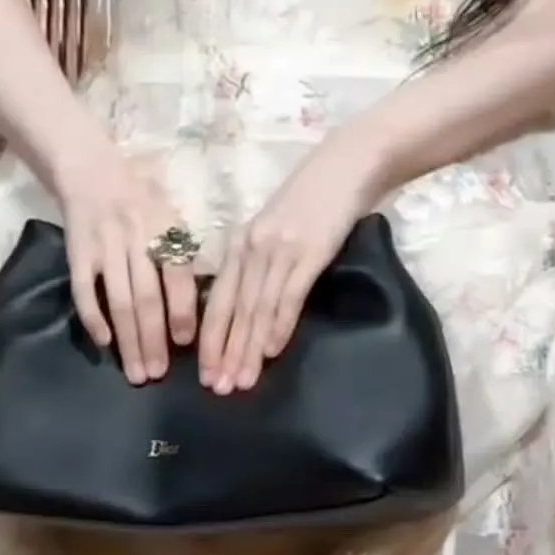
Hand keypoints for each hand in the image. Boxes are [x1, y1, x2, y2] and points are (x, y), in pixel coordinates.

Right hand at [57, 147, 201, 385]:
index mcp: (165, 228)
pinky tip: (104, 344)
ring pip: (118, 301)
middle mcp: (136, 238)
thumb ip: (180, 251)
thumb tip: (200, 302)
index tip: (186, 343)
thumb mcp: (168, 214)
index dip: (183, 311)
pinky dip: (92, 318)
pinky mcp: (77, 253)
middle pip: (147, 297)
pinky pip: (83, 291)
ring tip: (136, 373)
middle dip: (154, 340)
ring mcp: (105, 247)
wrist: (91, 171)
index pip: (178, 276)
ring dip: (128, 340)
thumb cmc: (140, 197)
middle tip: (158, 375)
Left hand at [198, 137, 379, 393]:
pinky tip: (272, 351)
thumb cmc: (311, 199)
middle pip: (235, 309)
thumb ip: (258, 260)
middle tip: (219, 389)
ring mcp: (281, 248)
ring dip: (249, 348)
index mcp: (240, 242)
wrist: (346, 165)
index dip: (211, 339)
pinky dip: (279, 325)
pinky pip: (289, 295)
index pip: (219, 300)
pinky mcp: (310, 251)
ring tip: (243, 381)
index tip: (207, 374)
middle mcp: (253, 246)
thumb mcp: (273, 227)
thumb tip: (248, 309)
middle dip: (225, 352)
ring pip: (258, 308)